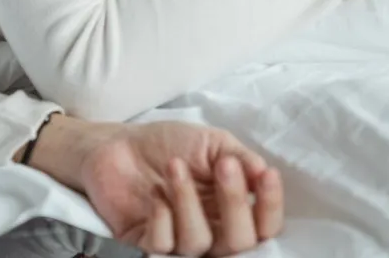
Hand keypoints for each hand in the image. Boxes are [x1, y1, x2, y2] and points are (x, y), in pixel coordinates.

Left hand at [21, 115, 283, 255]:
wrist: (118, 143)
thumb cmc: (168, 143)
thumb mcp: (213, 143)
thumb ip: (241, 158)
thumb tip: (263, 173)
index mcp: (231, 209)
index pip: (263, 225)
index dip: (270, 206)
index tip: (265, 174)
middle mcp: (210, 229)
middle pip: (238, 243)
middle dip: (234, 203)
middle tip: (223, 166)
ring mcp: (178, 239)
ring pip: (199, 243)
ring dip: (189, 201)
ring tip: (175, 166)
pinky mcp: (145, 241)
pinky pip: (163, 246)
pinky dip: (162, 219)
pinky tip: (155, 194)